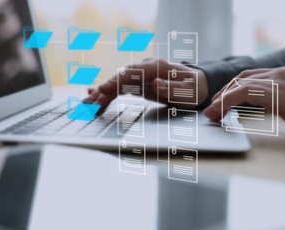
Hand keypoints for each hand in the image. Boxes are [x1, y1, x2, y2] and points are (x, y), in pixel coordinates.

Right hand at [85, 59, 208, 110]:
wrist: (197, 85)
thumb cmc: (194, 89)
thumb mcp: (189, 91)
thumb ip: (172, 87)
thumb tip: (155, 83)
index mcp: (157, 67)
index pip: (132, 73)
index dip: (116, 81)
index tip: (103, 90)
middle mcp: (145, 69)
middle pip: (120, 78)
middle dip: (103, 90)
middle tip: (88, 103)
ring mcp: (141, 76)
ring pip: (117, 84)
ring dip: (102, 95)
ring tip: (87, 106)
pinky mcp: (139, 84)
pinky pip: (120, 89)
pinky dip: (108, 94)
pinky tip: (95, 97)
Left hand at [203, 67, 284, 142]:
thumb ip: (280, 98)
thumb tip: (266, 106)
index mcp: (283, 75)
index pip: (250, 77)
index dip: (231, 89)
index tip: (221, 102)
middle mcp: (279, 74)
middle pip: (241, 79)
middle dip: (223, 93)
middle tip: (212, 108)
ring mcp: (279, 82)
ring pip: (239, 85)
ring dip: (221, 99)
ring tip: (211, 114)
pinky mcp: (278, 93)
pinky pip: (244, 93)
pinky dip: (228, 101)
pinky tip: (221, 111)